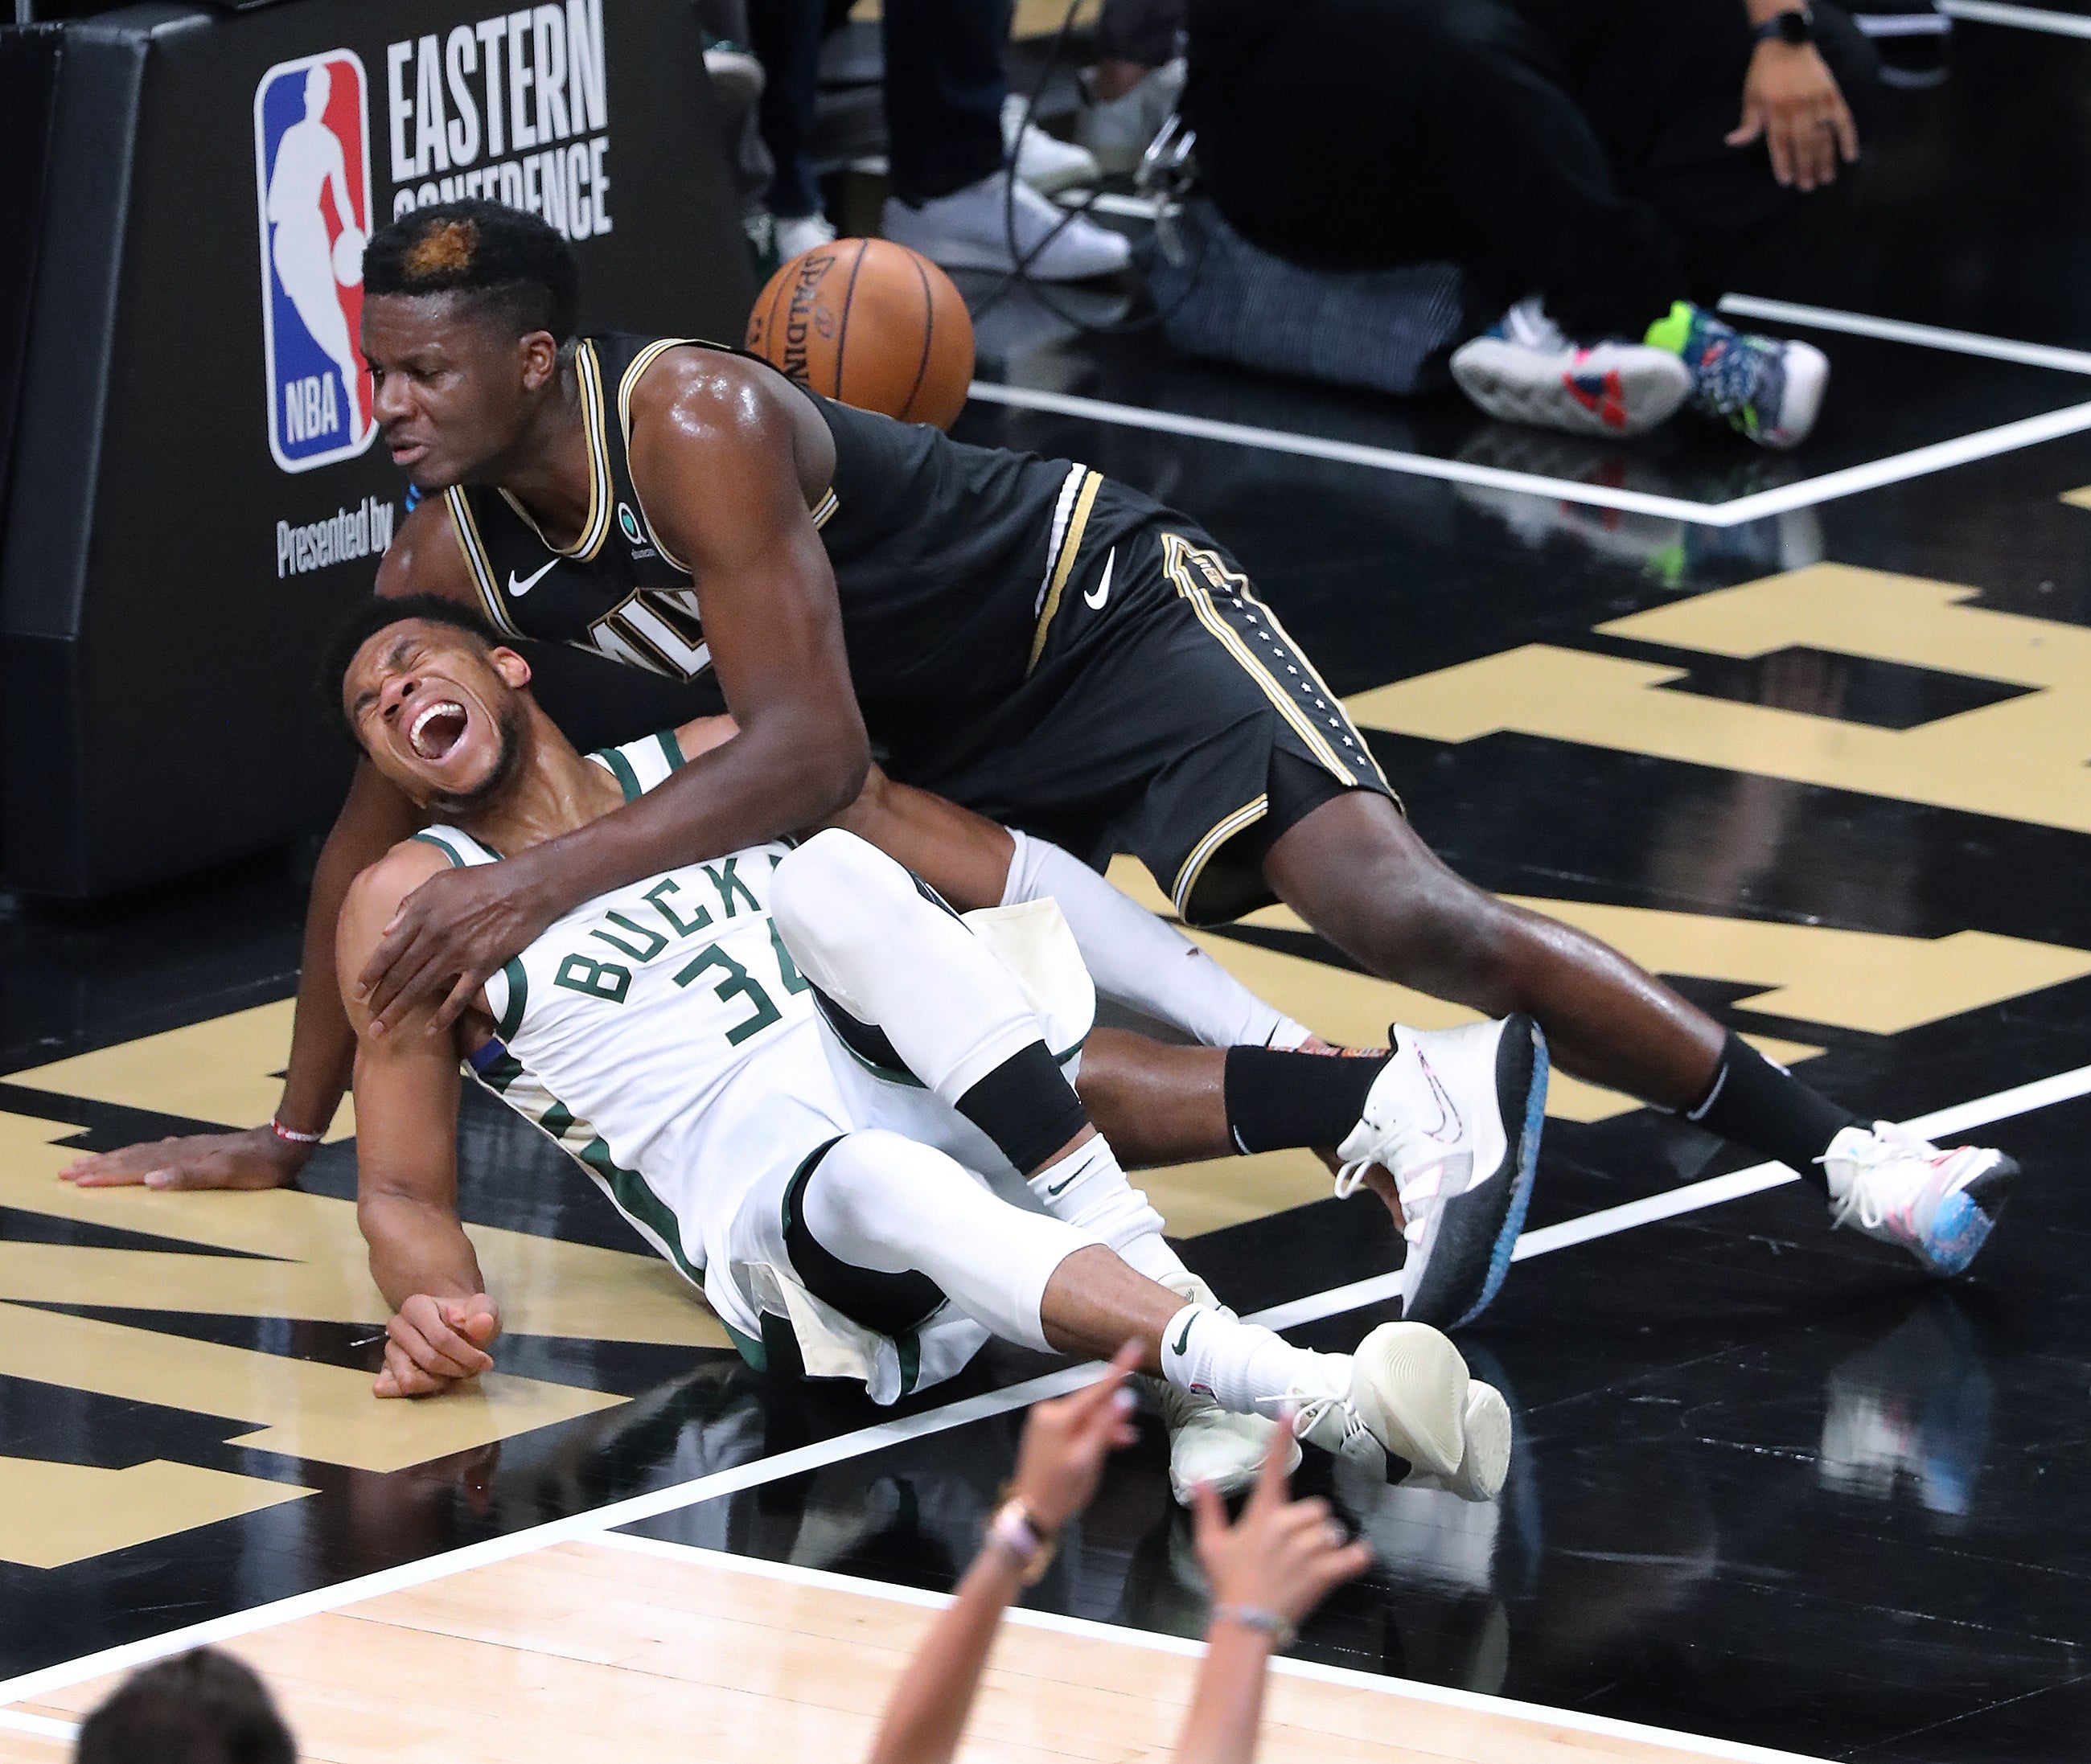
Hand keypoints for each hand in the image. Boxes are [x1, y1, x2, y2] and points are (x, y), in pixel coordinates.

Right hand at [59, 1124, 308, 1189]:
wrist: (284, 1144)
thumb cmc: (257, 1166)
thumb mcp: (225, 1174)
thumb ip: (188, 1177)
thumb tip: (148, 1180)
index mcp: (178, 1160)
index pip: (132, 1168)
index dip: (103, 1175)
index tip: (72, 1180)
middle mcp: (178, 1151)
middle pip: (130, 1157)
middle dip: (97, 1165)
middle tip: (64, 1171)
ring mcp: (188, 1149)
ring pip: (142, 1153)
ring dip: (114, 1159)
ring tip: (90, 1162)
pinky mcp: (200, 1149)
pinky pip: (159, 1152)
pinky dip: (141, 1156)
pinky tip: (144, 1158)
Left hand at [356, 860, 557, 1036]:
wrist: (524, 887)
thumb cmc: (481, 880)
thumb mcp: (439, 881)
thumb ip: (410, 904)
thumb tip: (387, 930)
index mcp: (422, 916)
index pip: (387, 951)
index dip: (371, 974)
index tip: (359, 992)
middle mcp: (435, 938)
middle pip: (400, 975)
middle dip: (381, 1000)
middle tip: (368, 1020)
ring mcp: (458, 954)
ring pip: (421, 989)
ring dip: (399, 1011)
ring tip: (383, 1029)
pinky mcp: (482, 966)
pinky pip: (459, 997)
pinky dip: (444, 1016)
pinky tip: (430, 1030)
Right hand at [373, 1292, 500, 1396]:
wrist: (456, 1327)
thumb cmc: (468, 1319)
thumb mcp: (484, 1310)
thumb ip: (484, 1313)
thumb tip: (481, 1325)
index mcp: (416, 1306)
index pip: (441, 1338)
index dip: (466, 1355)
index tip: (486, 1362)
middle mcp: (397, 1326)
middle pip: (428, 1359)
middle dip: (454, 1369)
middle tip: (470, 1368)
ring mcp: (390, 1349)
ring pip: (409, 1379)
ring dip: (437, 1381)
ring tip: (452, 1372)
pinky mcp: (386, 1369)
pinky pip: (392, 1388)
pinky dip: (417, 1390)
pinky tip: (434, 1382)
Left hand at [1009, 1340, 1141, 1529]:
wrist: (1031, 1512)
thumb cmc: (1060, 1490)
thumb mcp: (1088, 1459)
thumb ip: (1106, 1426)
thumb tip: (1125, 1397)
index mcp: (1058, 1416)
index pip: (1096, 1388)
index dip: (1119, 1367)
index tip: (1135, 1346)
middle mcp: (1049, 1411)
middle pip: (1092, 1403)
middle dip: (1113, 1414)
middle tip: (1129, 1434)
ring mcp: (1046, 1421)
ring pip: (1086, 1415)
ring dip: (1105, 1426)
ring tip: (1124, 1442)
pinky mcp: (1047, 1430)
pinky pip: (1076, 1423)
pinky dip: (1092, 1431)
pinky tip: (1108, 1443)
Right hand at [1192, 1427, 1371, 1626]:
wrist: (1245, 1623)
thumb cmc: (1227, 1582)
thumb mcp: (1210, 1544)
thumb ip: (1208, 1509)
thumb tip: (1199, 1478)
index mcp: (1262, 1515)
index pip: (1272, 1467)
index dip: (1280, 1438)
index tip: (1289, 1412)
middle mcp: (1287, 1526)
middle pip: (1317, 1508)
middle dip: (1310, 1524)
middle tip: (1293, 1547)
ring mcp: (1309, 1550)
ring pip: (1332, 1532)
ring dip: (1325, 1544)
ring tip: (1307, 1564)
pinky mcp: (1326, 1573)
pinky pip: (1355, 1555)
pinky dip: (1357, 1556)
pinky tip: (1352, 1559)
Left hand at [1729, 38, 1857, 191]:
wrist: (1787, 43)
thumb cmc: (1764, 74)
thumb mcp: (1750, 97)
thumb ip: (1747, 123)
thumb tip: (1732, 142)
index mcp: (1776, 111)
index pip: (1780, 144)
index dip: (1783, 164)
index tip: (1786, 181)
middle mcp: (1798, 108)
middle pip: (1804, 144)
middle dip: (1806, 168)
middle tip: (1808, 187)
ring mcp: (1818, 102)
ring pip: (1824, 136)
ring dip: (1826, 159)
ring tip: (1826, 179)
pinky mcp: (1833, 95)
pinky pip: (1844, 120)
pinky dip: (1849, 138)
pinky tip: (1850, 156)